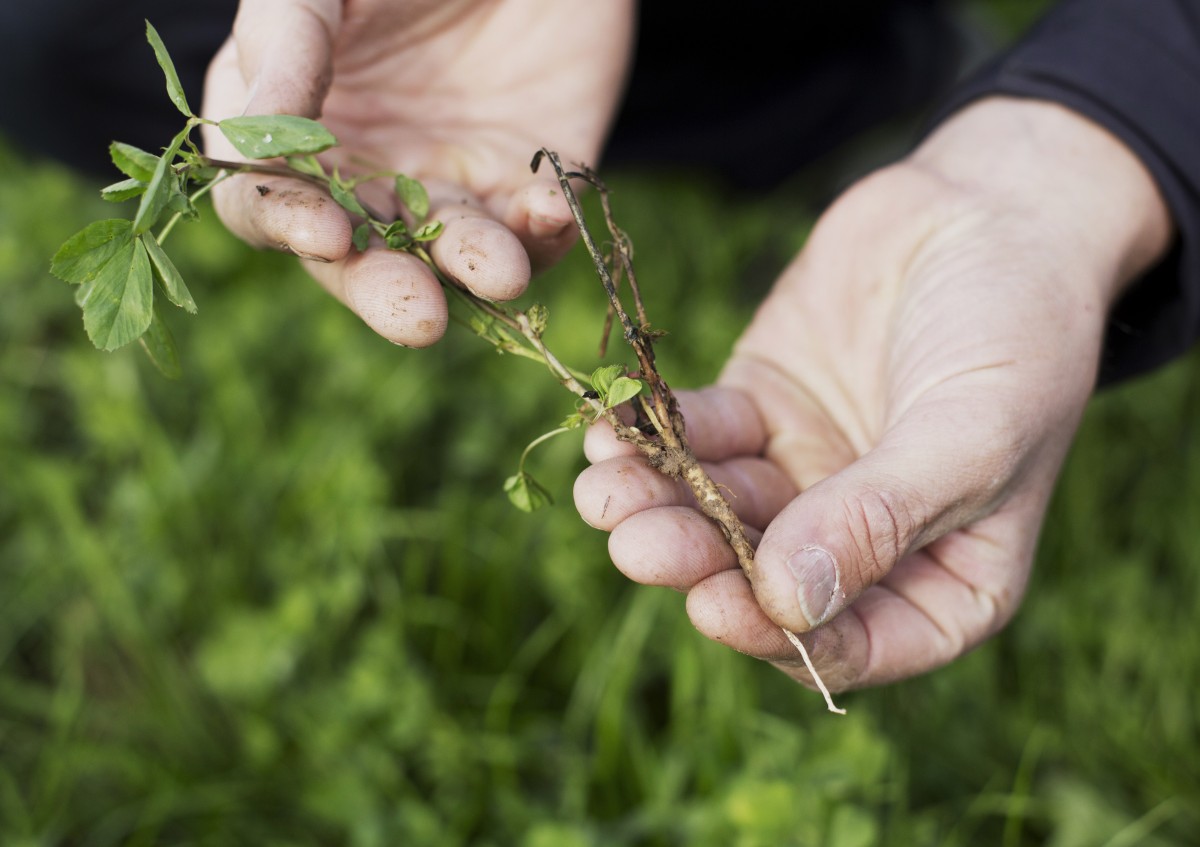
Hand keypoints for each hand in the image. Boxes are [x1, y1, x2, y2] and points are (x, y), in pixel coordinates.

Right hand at [201, 0, 632, 345]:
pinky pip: (535, 232)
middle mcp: (367, 173)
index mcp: (295, 129)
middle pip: (361, 260)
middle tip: (418, 316)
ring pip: (453, 256)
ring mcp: (451, 181)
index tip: (326, 232)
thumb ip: (283, 49)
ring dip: (475, 270)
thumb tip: (250, 146)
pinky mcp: (528, 182)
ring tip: (501, 272)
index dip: (286, 223)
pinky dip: (543, 234)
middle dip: (387, 290)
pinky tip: (546, 209)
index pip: (265, 204)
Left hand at [574, 97, 1172, 690]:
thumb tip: (789, 603)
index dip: (777, 638)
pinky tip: (611, 434)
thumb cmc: (1017, 327)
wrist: (988, 205)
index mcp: (945, 577)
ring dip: (660, 505)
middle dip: (697, 565)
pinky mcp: (761, 409)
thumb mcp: (970, 431)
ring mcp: (807, 474)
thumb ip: (880, 517)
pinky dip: (656, 439)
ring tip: (601, 490)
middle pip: (767, 581)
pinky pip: (700, 438)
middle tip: (634, 544)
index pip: (855, 644)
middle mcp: (866, 541)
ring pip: (721, 511)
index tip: (714, 606)